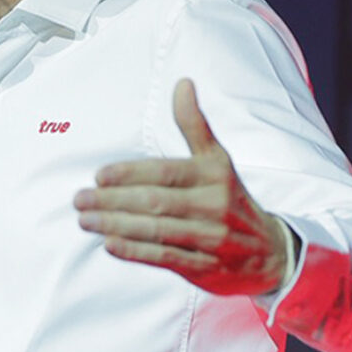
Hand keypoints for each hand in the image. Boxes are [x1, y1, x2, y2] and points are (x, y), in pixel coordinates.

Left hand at [73, 78, 289, 295]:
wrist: (271, 252)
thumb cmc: (231, 197)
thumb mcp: (217, 159)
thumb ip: (194, 124)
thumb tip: (182, 83)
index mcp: (214, 176)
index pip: (166, 173)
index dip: (130, 174)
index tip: (99, 176)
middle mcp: (213, 206)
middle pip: (156, 202)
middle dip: (113, 201)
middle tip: (80, 199)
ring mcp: (210, 239)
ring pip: (157, 231)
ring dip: (116, 225)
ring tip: (85, 220)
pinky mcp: (205, 268)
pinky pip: (165, 258)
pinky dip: (136, 252)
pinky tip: (109, 244)